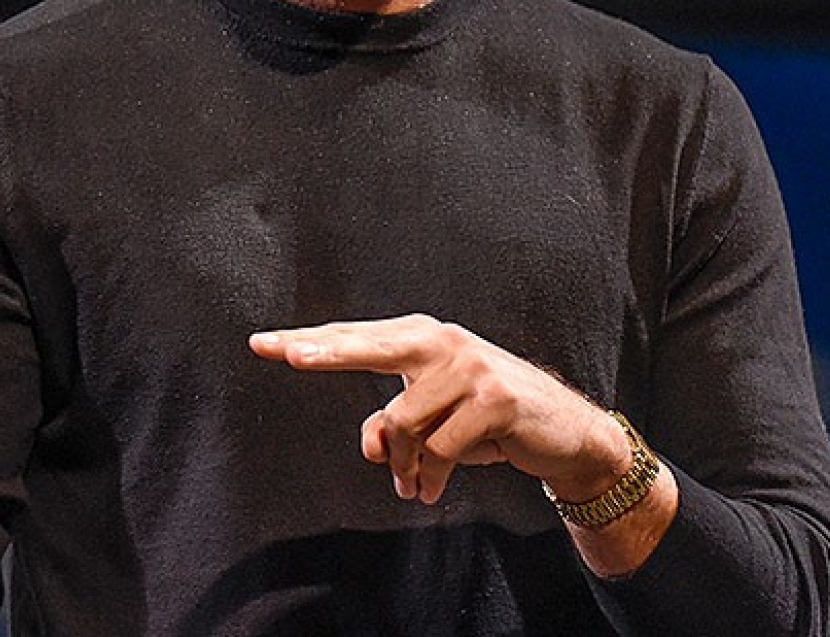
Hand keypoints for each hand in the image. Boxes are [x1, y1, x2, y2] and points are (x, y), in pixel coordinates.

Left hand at [250, 314, 629, 506]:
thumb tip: (371, 446)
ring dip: (403, 465)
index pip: (356, 338)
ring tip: (411, 485)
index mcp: (422, 339)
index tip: (265, 344)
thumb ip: (393, 426)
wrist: (564, 432)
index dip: (311, 342)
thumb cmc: (488, 420)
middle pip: (371, 345)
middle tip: (291, 357)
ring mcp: (470, 366)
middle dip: (328, 352)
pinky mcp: (493, 398)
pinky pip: (440, 447)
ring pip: (403, 421)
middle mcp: (443, 342)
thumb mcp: (433, 423)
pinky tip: (429, 490)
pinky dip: (430, 476)